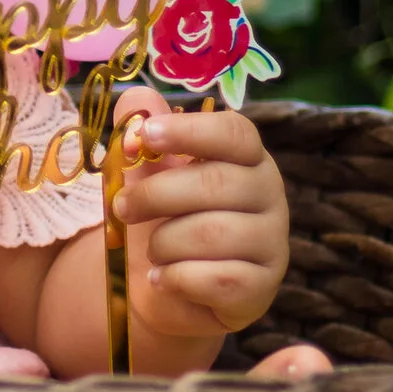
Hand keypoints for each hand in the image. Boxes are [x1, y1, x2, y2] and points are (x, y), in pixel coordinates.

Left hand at [113, 88, 288, 342]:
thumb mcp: (144, 171)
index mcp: (246, 158)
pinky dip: (175, 278)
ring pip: (213, 234)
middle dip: (155, 194)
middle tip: (121, 208)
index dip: (189, 131)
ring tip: (150, 249)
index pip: (234, 133)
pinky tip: (160, 277)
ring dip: (163, 242)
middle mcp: (270, 196)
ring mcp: (271, 244)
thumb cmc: (160, 218)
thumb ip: (139, 131)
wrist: (164, 288)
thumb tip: (137, 102)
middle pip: (217, 183)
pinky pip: (216, 280)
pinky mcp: (260, 289)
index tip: (145, 136)